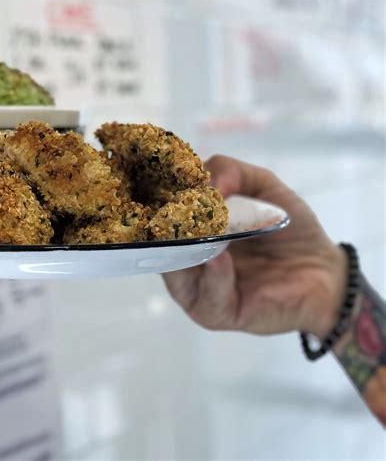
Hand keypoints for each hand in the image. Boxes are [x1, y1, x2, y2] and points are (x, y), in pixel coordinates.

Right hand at [163, 156, 347, 337]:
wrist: (325, 270)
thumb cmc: (289, 229)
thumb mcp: (262, 187)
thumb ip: (232, 171)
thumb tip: (205, 182)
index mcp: (193, 230)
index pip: (162, 216)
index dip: (160, 199)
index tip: (163, 181)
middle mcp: (189, 260)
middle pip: (161, 245)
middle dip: (167, 224)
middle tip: (176, 204)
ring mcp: (200, 289)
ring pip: (176, 273)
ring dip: (187, 250)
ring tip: (200, 230)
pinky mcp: (218, 313)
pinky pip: (206, 297)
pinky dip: (212, 277)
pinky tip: (220, 259)